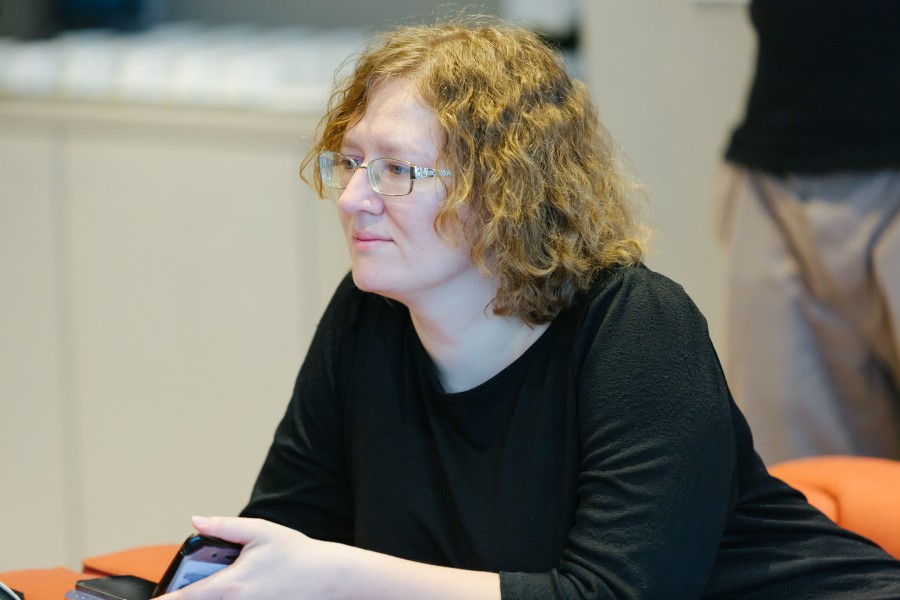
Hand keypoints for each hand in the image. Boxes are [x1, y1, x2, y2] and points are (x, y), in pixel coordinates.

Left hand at [157, 515, 351, 599]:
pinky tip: (241, 587)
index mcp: (231, 585)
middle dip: (190, 595)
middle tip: (191, 584)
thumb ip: (224, 527)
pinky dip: (231, 598)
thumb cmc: (297, 554)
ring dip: (212, 595)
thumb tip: (196, 520)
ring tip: (227, 580)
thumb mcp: (261, 531)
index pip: (186, 598)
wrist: (329, 577)